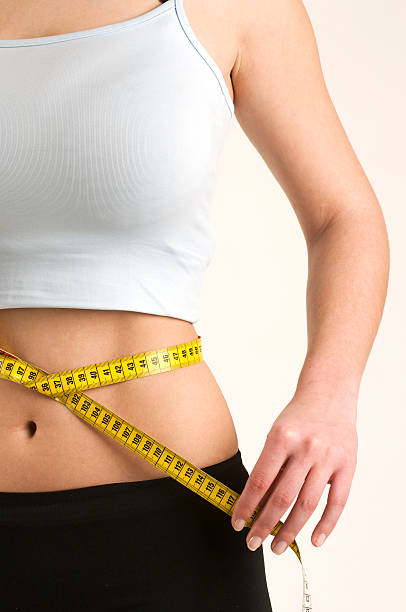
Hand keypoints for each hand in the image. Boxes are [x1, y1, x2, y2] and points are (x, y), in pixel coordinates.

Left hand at [230, 394, 357, 553]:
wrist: (329, 394)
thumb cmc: (297, 418)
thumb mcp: (277, 435)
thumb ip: (270, 466)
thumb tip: (256, 506)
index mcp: (282, 438)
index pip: (259, 481)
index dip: (246, 506)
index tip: (237, 523)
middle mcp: (306, 448)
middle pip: (282, 497)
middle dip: (264, 525)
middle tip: (253, 543)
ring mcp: (328, 458)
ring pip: (307, 505)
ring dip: (290, 531)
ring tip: (277, 547)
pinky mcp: (347, 466)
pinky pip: (337, 502)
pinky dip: (326, 525)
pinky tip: (313, 540)